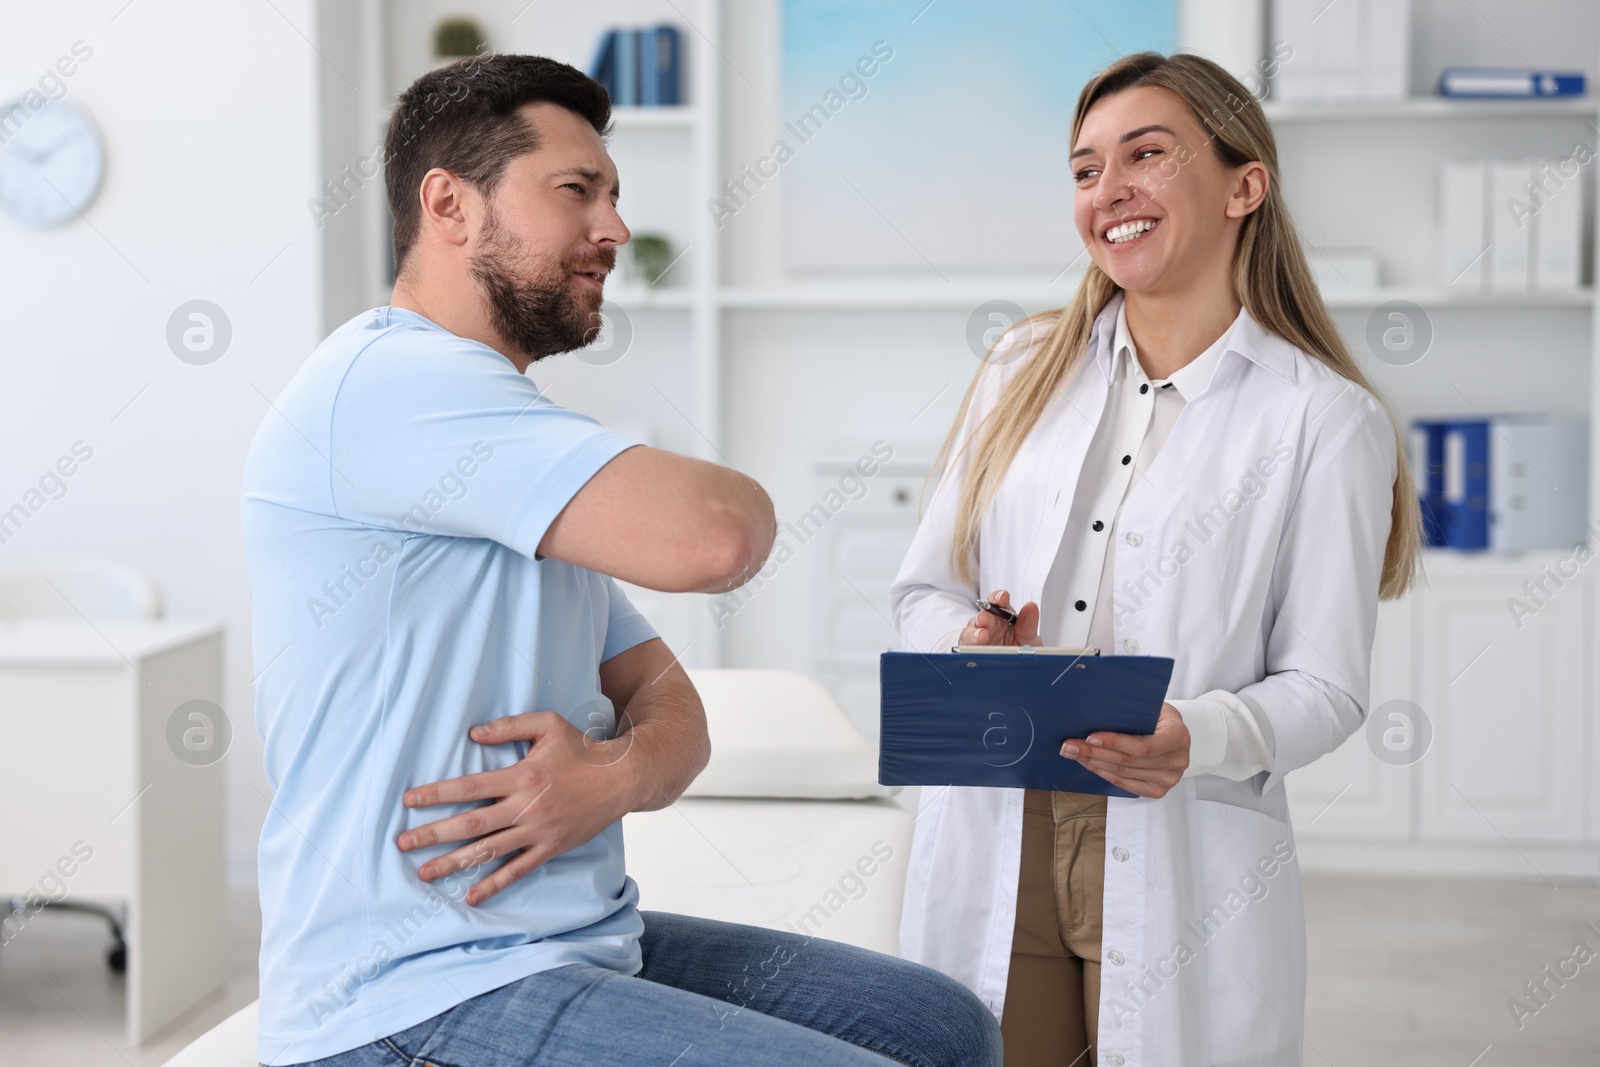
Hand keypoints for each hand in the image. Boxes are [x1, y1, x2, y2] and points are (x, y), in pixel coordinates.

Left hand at [396, 711, 640, 905]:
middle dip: (434, 834)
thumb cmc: (582, 749)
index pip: (469, 786)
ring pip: (489, 851)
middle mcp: (526, 806)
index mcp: (522, 775)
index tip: (409, 802)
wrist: (621, 778)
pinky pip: (518, 870)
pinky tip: (472, 897)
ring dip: (455, 863)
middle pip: (471, 824)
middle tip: (403, 844)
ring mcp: (538, 831)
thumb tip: (473, 734)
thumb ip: (509, 727)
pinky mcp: (550, 848)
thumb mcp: (548, 725)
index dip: (437, 794)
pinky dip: (494, 885)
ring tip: (425, 873)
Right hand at [960, 589, 1041, 646]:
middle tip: (986, 618)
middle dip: (984, 615)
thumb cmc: (1020, 652)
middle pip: (982, 614)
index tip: (1002, 597)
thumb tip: (1031, 606)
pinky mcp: (970, 650)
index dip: (999, 597)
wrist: (1016, 676)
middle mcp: (989, 624)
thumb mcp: (1029, 640)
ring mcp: (978, 637)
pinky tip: (974, 648)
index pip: (999, 602)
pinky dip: (969, 645)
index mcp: (1003, 617)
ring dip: (974, 632)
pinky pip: (966, 645)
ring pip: (971, 630)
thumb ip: (1029, 624)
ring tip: (982, 636)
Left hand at [1061, 702, 1189, 797]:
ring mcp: (1168, 778)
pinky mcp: (1158, 790)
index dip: (1114, 743)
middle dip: (1094, 753)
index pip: (1142, 746)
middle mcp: (1177, 760)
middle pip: (1128, 761)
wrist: (1174, 732)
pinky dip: (1105, 774)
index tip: (1089, 737)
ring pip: (1123, 773)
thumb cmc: (1160, 716)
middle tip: (1069, 746)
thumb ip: (1132, 712)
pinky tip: (1089, 764)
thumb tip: (1095, 711)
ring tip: (1073, 753)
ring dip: (1094, 763)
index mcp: (1178, 736)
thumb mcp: (1152, 707)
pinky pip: (1126, 784)